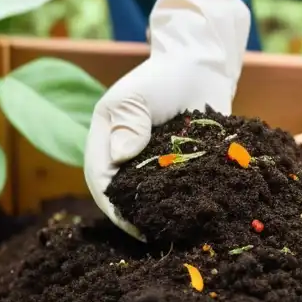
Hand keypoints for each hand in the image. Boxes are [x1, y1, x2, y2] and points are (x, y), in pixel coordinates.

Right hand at [84, 0, 250, 238]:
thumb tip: (121, 156)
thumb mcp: (139, 95)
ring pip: (149, 196)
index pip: (100, 180)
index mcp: (106, 138)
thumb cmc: (165, 74)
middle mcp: (125, 152)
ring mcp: (152, 160)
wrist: (201, 63)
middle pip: (122, 194)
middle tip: (155, 239)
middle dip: (135, 217)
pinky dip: (182, 204)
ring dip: (158, 215)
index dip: (113, 206)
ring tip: (174, 235)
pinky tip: (195, 219)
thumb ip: (129, 123)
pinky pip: (176, 189)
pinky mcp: (179, 162)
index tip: (133, 226)